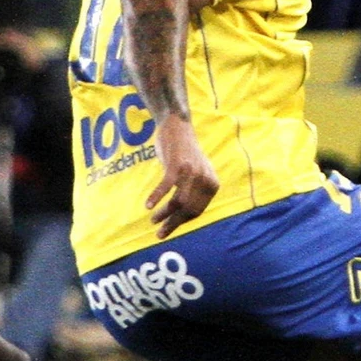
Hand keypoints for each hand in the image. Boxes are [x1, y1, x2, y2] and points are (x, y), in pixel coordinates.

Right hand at [147, 116, 219, 237]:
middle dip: (172, 224)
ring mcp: (192, 173)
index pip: (196, 211)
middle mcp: (205, 180)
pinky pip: (166, 188)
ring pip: (177, 203)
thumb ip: (194, 191)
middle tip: (159, 234)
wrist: (178, 126)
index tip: (167, 229)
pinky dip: (156, 198)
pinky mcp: (177, 166)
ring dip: (163, 215)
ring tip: (153, 221)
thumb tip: (181, 217)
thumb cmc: (184, 152)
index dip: (180, 222)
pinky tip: (148, 206)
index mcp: (212, 184)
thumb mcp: (196, 172)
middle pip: (187, 210)